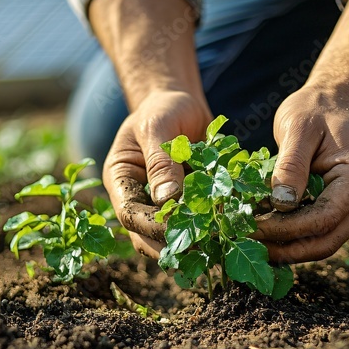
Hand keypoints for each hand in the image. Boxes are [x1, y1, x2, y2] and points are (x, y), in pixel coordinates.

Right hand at [103, 90, 212, 256]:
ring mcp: (159, 204)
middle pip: (145, 235)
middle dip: (170, 243)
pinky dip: (209, 228)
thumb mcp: (158, 127)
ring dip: (190, 242)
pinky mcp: (183, 204)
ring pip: (167, 236)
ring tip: (216, 244)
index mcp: (120, 178)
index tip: (178, 230)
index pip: (129, 213)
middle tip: (201, 246)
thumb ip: (161, 161)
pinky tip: (228, 229)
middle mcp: (137, 196)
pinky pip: (192, 224)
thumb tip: (166, 199)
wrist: (181, 102)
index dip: (150, 226)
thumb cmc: (162, 109)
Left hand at [254, 86, 348, 262]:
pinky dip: (293, 236)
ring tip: (252, 239)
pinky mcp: (346, 209)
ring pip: (323, 243)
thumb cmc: (318, 107)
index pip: (323, 219)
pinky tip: (265, 230)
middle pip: (326, 241)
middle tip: (247, 242)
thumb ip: (290, 165)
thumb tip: (280, 204)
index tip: (251, 228)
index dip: (285, 230)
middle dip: (285, 248)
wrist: (341, 100)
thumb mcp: (298, 127)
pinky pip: (320, 232)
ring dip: (287, 247)